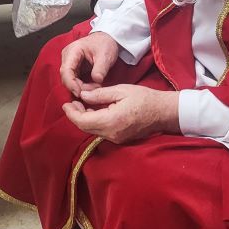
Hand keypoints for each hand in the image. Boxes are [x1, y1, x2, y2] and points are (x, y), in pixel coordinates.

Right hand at [59, 31, 119, 97]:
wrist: (106, 39)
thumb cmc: (105, 43)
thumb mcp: (105, 55)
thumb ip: (100, 68)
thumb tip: (96, 80)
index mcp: (73, 51)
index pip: (66, 70)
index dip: (71, 84)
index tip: (79, 93)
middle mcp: (67, 57)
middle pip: (66, 77)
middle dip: (78, 87)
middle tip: (94, 90)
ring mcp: (70, 63)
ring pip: (70, 80)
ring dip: (81, 87)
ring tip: (96, 87)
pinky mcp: (74, 68)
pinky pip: (74, 80)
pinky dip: (83, 85)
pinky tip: (93, 86)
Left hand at [62, 85, 178, 143]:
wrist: (162, 112)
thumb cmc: (144, 98)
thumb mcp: (120, 90)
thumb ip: (99, 94)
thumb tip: (82, 95)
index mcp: (111, 121)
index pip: (83, 121)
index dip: (71, 113)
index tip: (66, 103)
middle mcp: (111, 133)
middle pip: (85, 128)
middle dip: (75, 115)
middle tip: (72, 102)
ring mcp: (115, 138)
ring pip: (92, 130)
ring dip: (84, 119)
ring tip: (81, 104)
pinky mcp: (119, 138)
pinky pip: (101, 131)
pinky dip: (93, 122)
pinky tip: (93, 110)